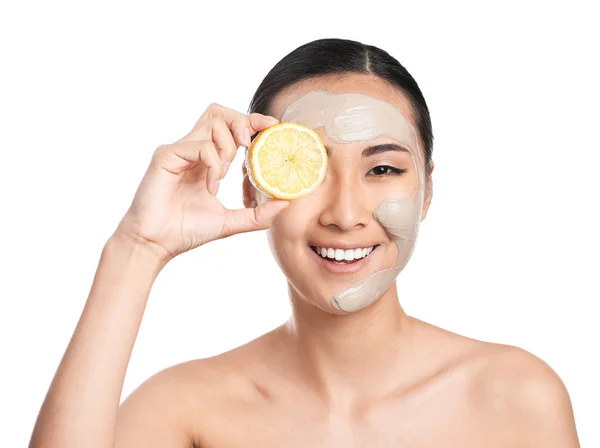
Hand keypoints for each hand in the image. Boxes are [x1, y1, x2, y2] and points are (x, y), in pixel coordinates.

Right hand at [115, 103, 288, 261]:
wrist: (155, 244)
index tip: (273, 126)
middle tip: (250, 144)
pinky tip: (210, 186)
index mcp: (205, 160)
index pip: (230, 127)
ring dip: (227, 146)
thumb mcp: (230, 221)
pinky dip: (212, 163)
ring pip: (212, 123)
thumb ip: (257, 213)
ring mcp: (179, 150)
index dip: (252, 121)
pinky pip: (199, 145)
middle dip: (241, 122)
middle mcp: (192, 150)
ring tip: (225, 174)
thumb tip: (285, 203)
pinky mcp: (166, 155)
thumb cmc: (185, 231)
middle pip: (219, 113)